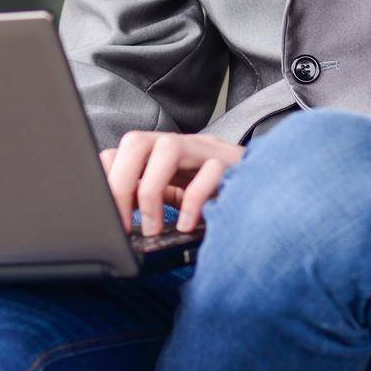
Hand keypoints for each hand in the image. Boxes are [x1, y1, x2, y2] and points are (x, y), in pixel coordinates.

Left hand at [98, 131, 244, 235]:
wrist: (270, 192)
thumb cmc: (218, 200)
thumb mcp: (177, 200)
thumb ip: (149, 201)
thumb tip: (117, 222)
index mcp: (162, 154)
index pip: (122, 149)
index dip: (105, 175)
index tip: (101, 212)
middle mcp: (182, 146)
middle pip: (137, 142)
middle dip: (120, 183)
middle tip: (120, 224)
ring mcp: (208, 150)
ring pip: (169, 147)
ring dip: (151, 190)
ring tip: (153, 228)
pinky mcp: (234, 164)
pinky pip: (210, 172)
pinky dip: (193, 202)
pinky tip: (187, 225)